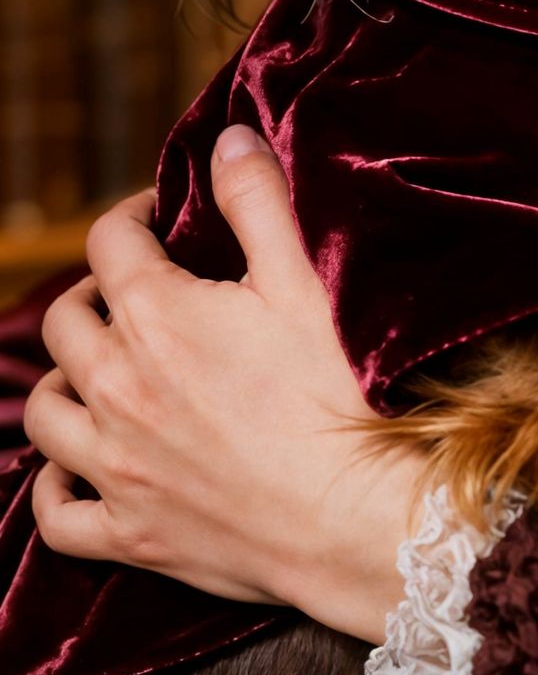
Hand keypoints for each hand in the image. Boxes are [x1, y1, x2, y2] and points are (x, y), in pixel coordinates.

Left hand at [22, 126, 419, 643]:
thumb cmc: (338, 392)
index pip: (108, 242)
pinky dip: (53, 486)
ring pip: (44, 413)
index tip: (160, 215)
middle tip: (136, 284)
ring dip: (64, 379)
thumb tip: (226, 138)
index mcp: (156, 318)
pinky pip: (54, 513)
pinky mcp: (130, 535)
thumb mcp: (305, 277)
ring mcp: (116, 468)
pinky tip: (77, 468)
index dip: (130, 215)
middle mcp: (116, 390)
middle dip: (94, 290)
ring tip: (102, 365)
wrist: (356, 515)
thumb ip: (257, 199)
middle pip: (63, 322)